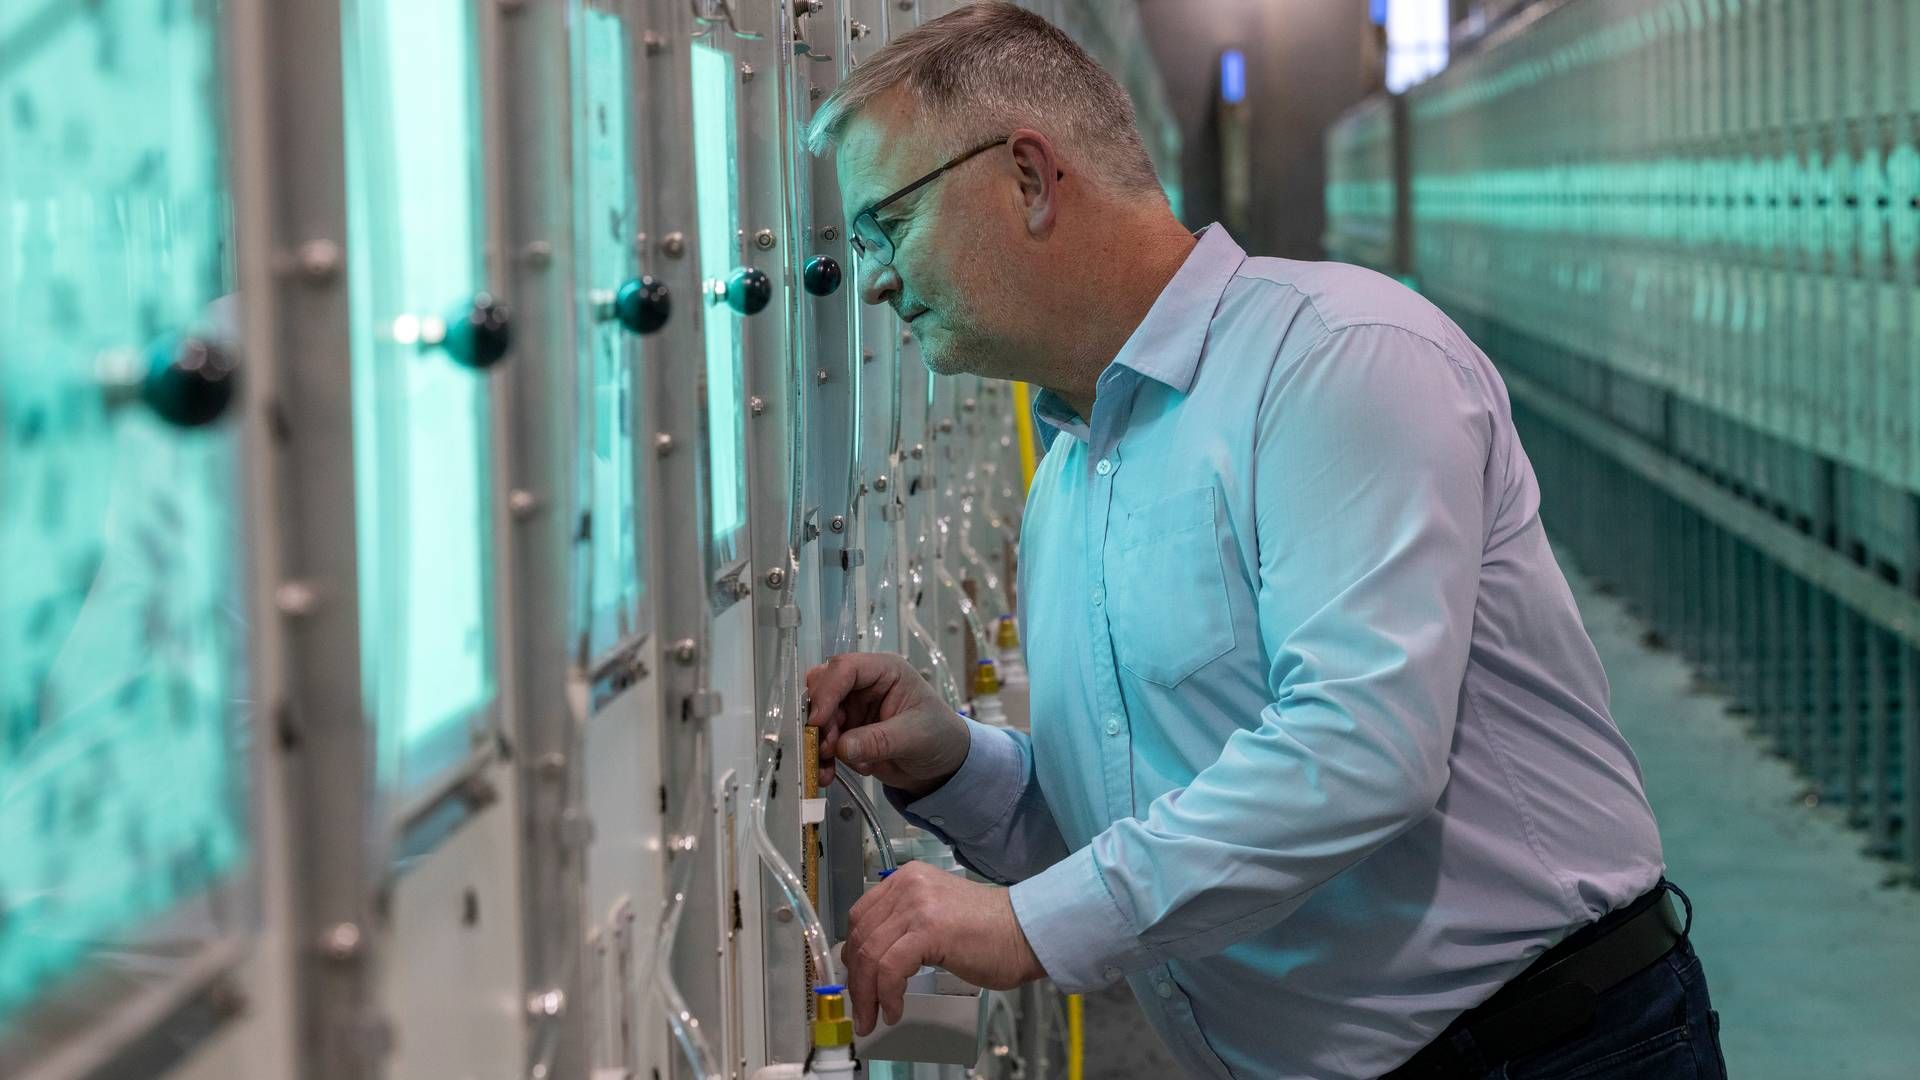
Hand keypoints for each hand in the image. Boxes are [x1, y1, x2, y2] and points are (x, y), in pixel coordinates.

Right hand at [805, 652, 969, 796]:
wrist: (941, 766)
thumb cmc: (939, 737)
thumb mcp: (915, 737)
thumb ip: (879, 740)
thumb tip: (843, 747)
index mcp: (885, 671)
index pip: (846, 668)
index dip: (827, 691)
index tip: (817, 720)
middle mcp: (864, 685)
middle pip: (823, 689)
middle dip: (819, 719)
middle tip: (825, 747)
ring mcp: (853, 708)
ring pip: (817, 717)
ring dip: (817, 742)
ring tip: (827, 767)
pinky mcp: (846, 732)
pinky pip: (822, 741)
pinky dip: (821, 758)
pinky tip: (828, 775)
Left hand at [842, 861, 1045, 1034]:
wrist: (1026, 932)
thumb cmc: (990, 931)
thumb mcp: (936, 916)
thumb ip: (904, 926)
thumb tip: (873, 959)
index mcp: (907, 879)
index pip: (861, 916)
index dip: (852, 954)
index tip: (857, 982)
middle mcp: (908, 885)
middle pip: (861, 936)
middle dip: (856, 980)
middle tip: (863, 1009)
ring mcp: (918, 905)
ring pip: (870, 954)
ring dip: (867, 994)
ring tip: (875, 1016)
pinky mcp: (929, 929)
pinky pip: (890, 968)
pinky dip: (887, 995)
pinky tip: (895, 1010)